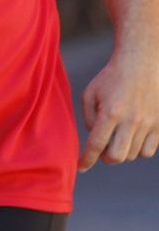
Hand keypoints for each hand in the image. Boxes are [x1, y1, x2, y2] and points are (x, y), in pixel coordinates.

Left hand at [79, 48, 158, 169]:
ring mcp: (149, 124)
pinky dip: (138, 149)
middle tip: (103, 150)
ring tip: (118, 137)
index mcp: (110, 113)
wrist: (142, 63)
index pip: (96, 145)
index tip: (80, 167)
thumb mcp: (91, 94)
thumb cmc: (111, 78)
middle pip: (117, 157)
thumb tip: (94, 140)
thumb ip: (90, 119)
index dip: (86, 159)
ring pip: (133, 155)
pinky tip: (132, 136)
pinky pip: (149, 151)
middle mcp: (132, 121)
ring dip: (123, 152)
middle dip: (106, 158)